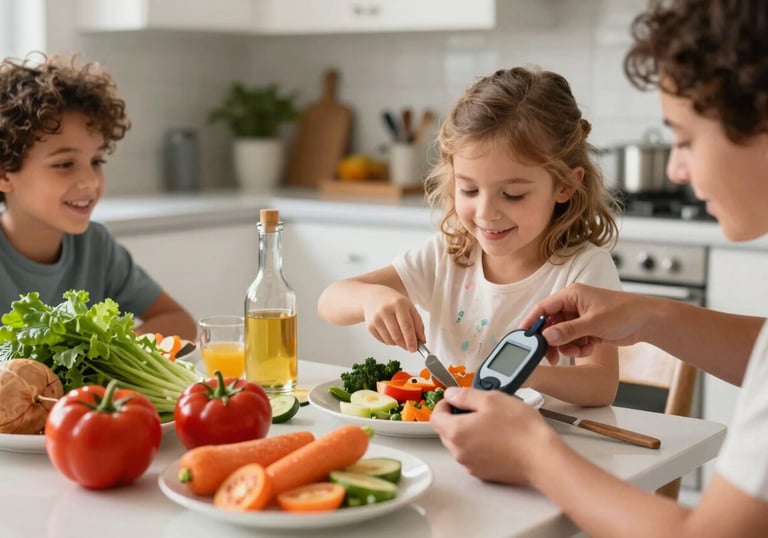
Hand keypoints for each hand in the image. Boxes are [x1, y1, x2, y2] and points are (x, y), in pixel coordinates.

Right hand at [361, 286, 424, 351]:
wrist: (374, 297)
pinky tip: (391, 333)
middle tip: (410, 346)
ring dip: (398, 343)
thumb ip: (418, 324)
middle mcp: (385, 310)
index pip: (406, 326)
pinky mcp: (369, 326)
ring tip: (400, 335)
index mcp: (398, 304)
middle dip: (405, 345)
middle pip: (397, 336)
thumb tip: (422, 340)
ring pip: (390, 341)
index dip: (411, 340)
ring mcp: (376, 319)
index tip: (414, 348)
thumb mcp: (409, 308)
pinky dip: (390, 341)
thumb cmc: (394, 302)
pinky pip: (383, 341)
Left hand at [430, 388, 552, 484]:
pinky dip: (479, 446)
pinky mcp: (484, 474)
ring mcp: (471, 465)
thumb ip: (465, 395)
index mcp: (456, 432)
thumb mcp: (491, 399)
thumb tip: (451, 394)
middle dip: (456, 418)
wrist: (542, 457)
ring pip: (459, 444)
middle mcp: (459, 452)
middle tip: (475, 409)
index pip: (435, 416)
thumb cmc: (520, 429)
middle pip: (445, 431)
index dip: (444, 404)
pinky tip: (497, 438)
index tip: (455, 399)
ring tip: (490, 423)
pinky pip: (473, 456)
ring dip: (467, 432)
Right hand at [520, 283, 649, 362]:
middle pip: (551, 324)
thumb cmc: (625, 313)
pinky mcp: (588, 329)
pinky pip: (573, 341)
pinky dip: (578, 347)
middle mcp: (573, 305)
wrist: (648, 321)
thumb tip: (547, 336)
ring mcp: (580, 318)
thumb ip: (568, 330)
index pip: (543, 307)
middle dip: (552, 341)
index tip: (523, 336)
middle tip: (551, 356)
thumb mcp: (593, 322)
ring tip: (581, 349)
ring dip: (568, 346)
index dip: (531, 322)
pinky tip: (590, 347)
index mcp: (571, 295)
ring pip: (561, 335)